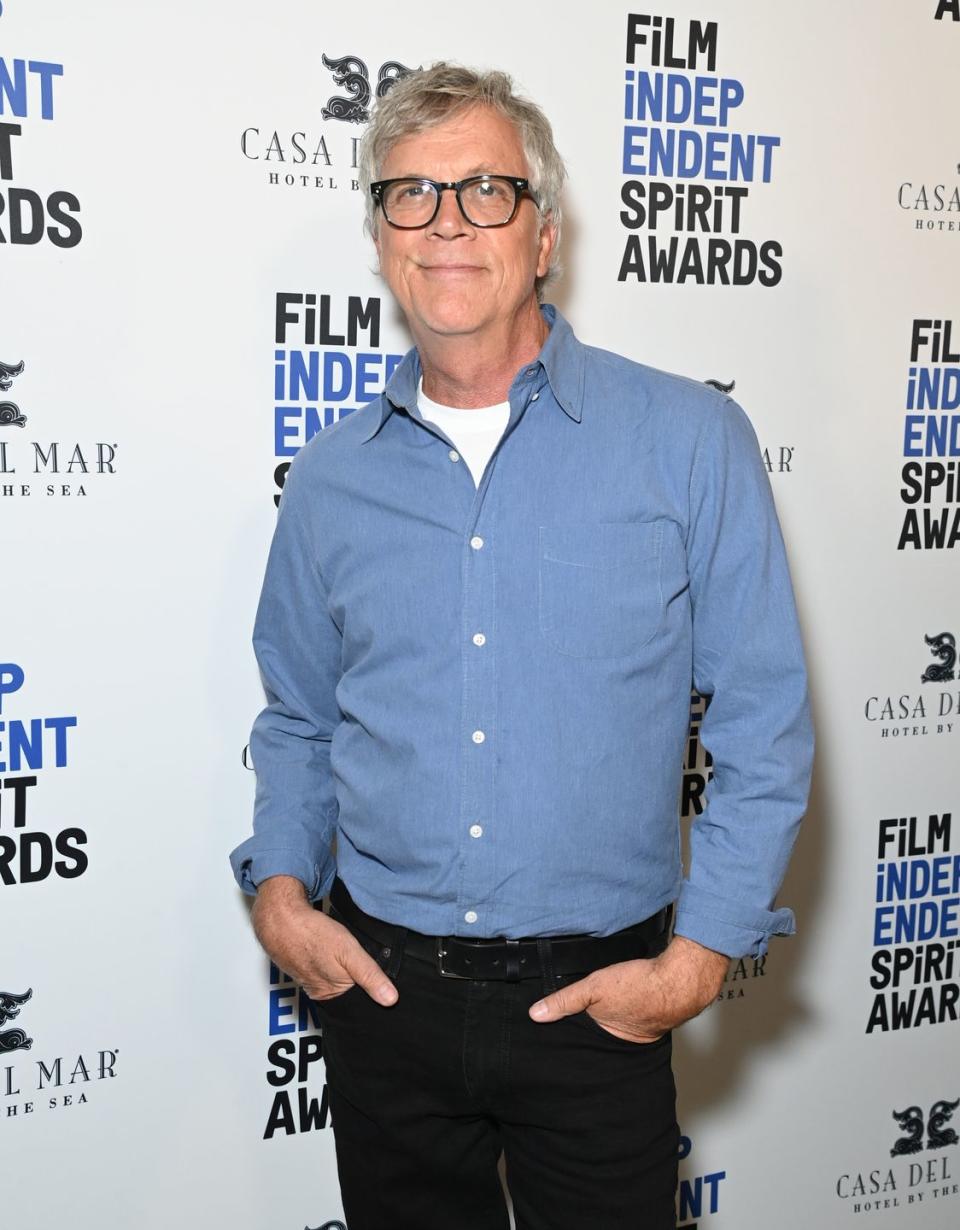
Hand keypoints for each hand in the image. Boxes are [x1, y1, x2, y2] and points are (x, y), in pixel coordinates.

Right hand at [250, 875, 397, 1006]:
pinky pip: (319, 967)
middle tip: (355, 957)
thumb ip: (369, 975)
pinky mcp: (299, 965)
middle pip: (345, 990)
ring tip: (340, 951)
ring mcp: (306, 978)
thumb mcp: (349, 952)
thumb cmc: (312, 934)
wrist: (279, 917)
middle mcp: (317, 991)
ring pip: (332, 977)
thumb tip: (390, 999)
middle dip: (355, 979)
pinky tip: (326, 948)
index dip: (370, 988)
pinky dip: (325, 959)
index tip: (376, 975)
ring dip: (339, 967)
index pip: (358, 1000)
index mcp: (330, 993)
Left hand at [529, 936, 728, 1041]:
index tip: (552, 1038)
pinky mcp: (651, 1018)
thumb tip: (536, 1014)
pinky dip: (625, 1010)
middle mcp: (623, 1042)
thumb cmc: (640, 985)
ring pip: (614, 1028)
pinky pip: (632, 1017)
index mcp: (607, 1041)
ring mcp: (639, 1031)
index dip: (568, 1039)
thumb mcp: (593, 988)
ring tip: (601, 1008)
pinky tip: (624, 997)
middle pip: (596, 1039)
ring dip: (608, 1019)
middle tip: (575, 1022)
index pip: (580, 1045)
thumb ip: (564, 1000)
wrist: (680, 979)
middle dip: (586, 1033)